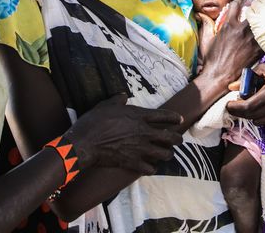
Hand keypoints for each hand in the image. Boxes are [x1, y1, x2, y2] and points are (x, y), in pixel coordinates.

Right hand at [66, 94, 182, 174]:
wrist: (85, 144)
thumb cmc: (94, 122)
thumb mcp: (105, 105)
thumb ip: (117, 100)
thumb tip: (123, 95)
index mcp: (138, 116)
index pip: (164, 116)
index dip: (174, 118)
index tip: (179, 120)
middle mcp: (144, 132)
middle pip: (170, 137)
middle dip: (177, 139)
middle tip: (178, 140)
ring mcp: (140, 149)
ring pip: (164, 154)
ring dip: (167, 154)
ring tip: (167, 154)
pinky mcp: (132, 163)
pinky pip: (150, 168)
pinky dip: (152, 168)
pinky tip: (151, 167)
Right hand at [200, 0, 261, 88]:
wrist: (220, 76)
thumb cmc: (212, 59)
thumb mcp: (206, 40)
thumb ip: (206, 25)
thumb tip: (200, 14)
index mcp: (228, 25)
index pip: (236, 5)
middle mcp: (241, 29)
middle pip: (253, 10)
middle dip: (256, 5)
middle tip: (258, 3)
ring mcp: (251, 39)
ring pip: (261, 21)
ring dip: (263, 17)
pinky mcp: (258, 49)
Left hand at [226, 63, 264, 125]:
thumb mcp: (263, 70)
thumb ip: (247, 78)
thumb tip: (232, 87)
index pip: (247, 106)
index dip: (234, 107)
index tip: (228, 104)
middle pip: (250, 115)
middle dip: (238, 112)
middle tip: (233, 106)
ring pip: (257, 120)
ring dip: (250, 114)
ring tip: (251, 103)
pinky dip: (260, 116)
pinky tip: (263, 107)